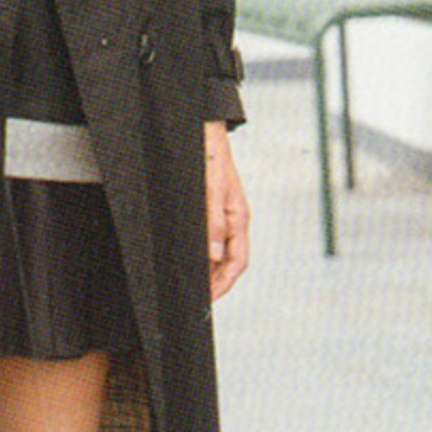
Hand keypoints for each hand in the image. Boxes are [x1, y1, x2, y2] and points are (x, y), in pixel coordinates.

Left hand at [204, 120, 248, 299]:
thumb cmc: (211, 158)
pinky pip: (213, 238)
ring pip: (221, 252)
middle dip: (217, 282)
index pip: (238, 261)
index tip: (210, 297)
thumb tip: (213, 254)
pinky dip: (204, 253)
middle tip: (199, 297)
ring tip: (195, 284)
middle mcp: (234, 219)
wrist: (206, 134)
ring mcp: (225, 215)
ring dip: (210, 270)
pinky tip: (193, 258)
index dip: (225, 282)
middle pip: (231, 261)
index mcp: (239, 217)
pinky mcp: (214, 209)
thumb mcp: (211, 190)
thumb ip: (213, 222)